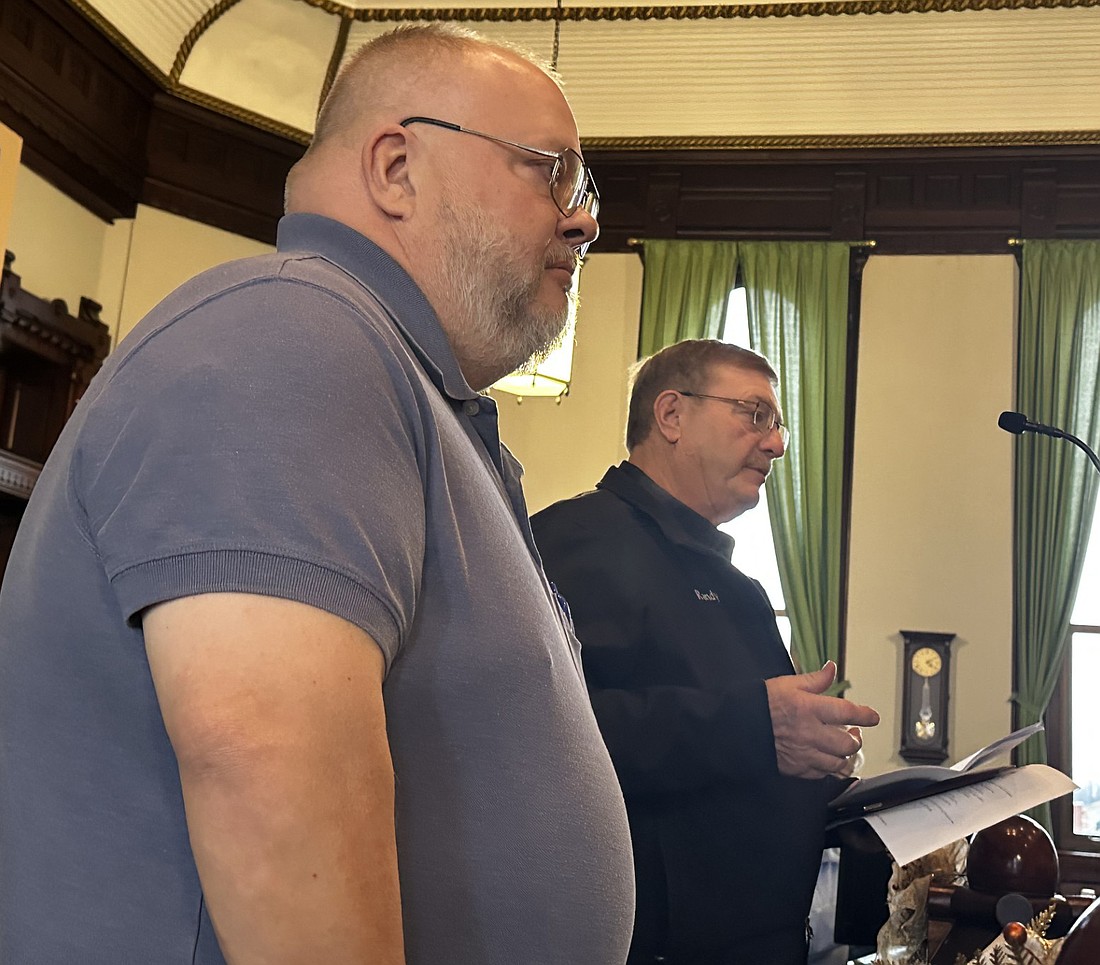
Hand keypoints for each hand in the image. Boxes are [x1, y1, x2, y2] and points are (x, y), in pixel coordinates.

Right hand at [765, 661, 879, 779]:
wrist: (738, 725)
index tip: (872, 716)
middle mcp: (809, 732)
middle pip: (847, 743)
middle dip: (856, 739)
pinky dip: (827, 767)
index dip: (865, 715)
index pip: (847, 712)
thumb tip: (831, 669)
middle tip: (855, 733)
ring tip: (843, 748)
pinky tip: (825, 759)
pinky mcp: (795, 767)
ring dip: (844, 755)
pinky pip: (820, 774)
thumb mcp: (788, 684)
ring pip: (837, 762)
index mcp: (809, 708)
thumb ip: (814, 679)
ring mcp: (803, 753)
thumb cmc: (761, 703)